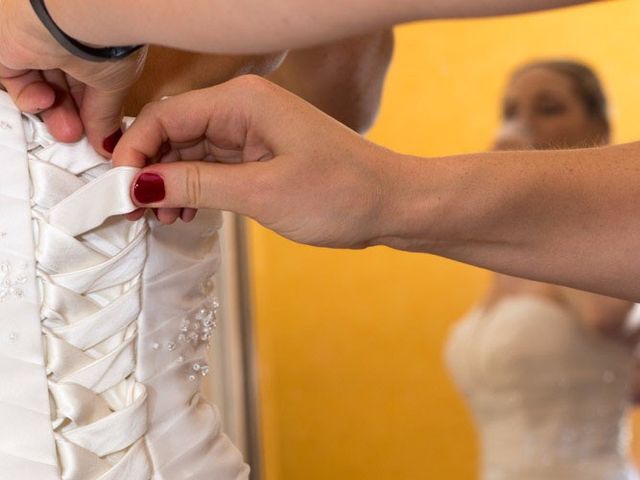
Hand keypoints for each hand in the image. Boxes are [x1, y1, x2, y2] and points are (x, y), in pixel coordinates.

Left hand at [0, 0, 146, 153]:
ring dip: (54, 113)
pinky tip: (47, 100)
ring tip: (68, 128)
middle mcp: (66, 40)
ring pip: (41, 87)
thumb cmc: (106, 37)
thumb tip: (109, 142)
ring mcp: (37, 43)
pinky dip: (30, 98)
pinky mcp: (9, 46)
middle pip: (65, 88)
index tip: (98, 133)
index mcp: (96, 43)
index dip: (92, 111)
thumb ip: (105, 116)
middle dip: (72, 117)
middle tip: (79, 135)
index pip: (89, 83)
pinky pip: (16, 81)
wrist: (79, 14)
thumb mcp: (114, 86)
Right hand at [113, 75, 394, 248]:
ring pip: (191, 152)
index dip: (135, 152)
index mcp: (243, 102)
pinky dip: (195, 188)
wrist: (391, 204)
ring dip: (171, 183)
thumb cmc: (340, 193)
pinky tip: (187, 212)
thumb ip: (196, 184)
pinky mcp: (261, 154)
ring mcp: (253, 132)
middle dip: (149, 171)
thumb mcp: (261, 192)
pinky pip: (213, 166)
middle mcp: (244, 109)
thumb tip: (139, 184)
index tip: (119, 192)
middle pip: (174, 132)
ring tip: (164, 219)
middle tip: (134, 213)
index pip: (166, 116)